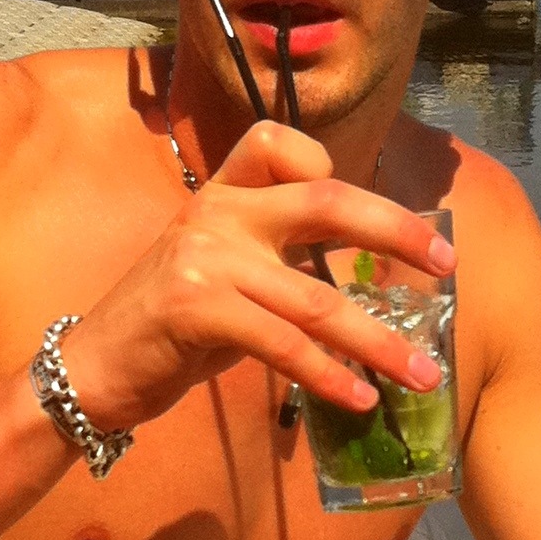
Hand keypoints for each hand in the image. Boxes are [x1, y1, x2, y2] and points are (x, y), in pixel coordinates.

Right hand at [60, 121, 454, 432]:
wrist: (94, 367)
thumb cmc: (168, 325)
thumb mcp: (221, 269)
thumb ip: (277, 256)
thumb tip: (360, 275)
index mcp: (221, 192)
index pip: (278, 141)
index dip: (328, 165)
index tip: (367, 207)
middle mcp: (216, 210)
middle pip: (324, 203)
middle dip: (395, 231)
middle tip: (447, 261)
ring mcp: (205, 257)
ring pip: (314, 297)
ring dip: (377, 340)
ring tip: (421, 373)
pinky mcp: (197, 308)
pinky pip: (282, 343)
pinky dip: (328, 374)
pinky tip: (358, 398)